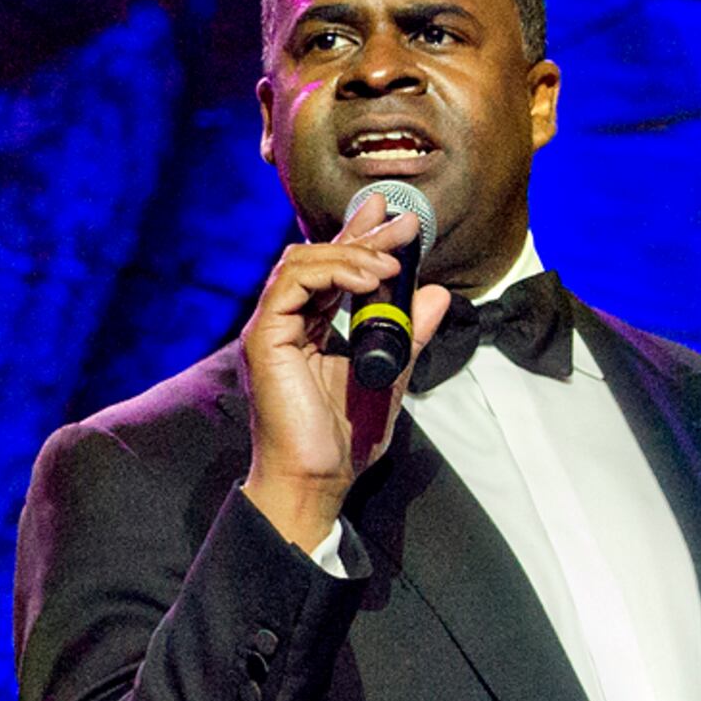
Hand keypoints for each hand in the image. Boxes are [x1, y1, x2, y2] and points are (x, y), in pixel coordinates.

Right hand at [238, 202, 450, 555]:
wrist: (317, 479)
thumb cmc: (342, 438)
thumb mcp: (389, 373)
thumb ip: (407, 333)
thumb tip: (435, 294)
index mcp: (305, 329)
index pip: (331, 270)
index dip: (360, 240)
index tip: (394, 221)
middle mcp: (283, 322)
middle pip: (316, 258)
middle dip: (362, 236)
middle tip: (405, 222)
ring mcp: (270, 329)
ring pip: (300, 262)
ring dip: (351, 254)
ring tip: (391, 260)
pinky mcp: (265, 339)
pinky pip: (292, 284)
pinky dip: (333, 272)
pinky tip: (369, 277)